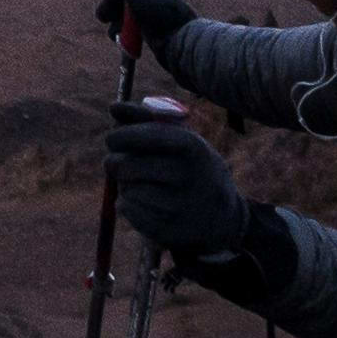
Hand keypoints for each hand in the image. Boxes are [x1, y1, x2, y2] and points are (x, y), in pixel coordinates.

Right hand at [93, 0, 196, 58]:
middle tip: (104, 15)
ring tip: (115, 30)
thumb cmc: (157, 9)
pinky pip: (128, 25)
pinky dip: (122, 30)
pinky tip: (120, 37)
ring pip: (122, 10)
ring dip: (114, 19)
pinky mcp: (148, 28)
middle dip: (109, 2)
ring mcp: (150, 10)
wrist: (178, 41)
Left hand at [100, 102, 270, 287]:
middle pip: (126, 165)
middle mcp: (186, 175)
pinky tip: (145, 202)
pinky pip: (127, 210)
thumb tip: (113, 107)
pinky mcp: (167, 230)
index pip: (140, 137)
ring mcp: (177, 205)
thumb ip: (146, 119)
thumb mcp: (181, 138)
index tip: (112, 140)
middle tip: (119, 163)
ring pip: (125, 188)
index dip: (119, 137)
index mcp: (190, 146)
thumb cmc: (193, 167)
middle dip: (115, 162)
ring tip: (142, 183)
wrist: (223, 215)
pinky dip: (127, 204)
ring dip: (125, 184)